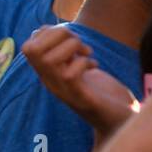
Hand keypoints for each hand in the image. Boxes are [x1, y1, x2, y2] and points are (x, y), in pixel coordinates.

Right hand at [22, 25, 137, 134]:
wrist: (122, 123)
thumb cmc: (105, 92)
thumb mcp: (80, 67)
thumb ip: (67, 52)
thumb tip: (53, 29)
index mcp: (48, 74)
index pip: (28, 46)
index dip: (47, 32)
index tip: (68, 38)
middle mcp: (50, 83)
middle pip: (31, 49)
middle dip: (57, 35)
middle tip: (78, 44)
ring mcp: (63, 91)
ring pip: (49, 60)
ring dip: (72, 47)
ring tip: (87, 53)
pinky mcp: (80, 98)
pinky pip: (70, 75)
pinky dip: (83, 63)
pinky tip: (95, 66)